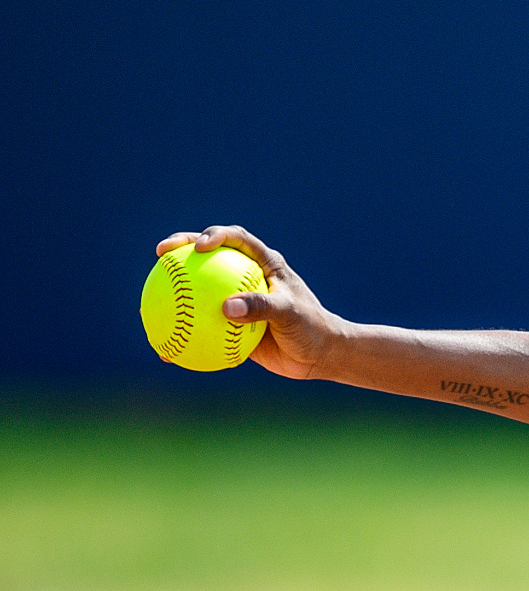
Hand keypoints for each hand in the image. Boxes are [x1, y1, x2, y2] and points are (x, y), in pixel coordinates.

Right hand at [154, 226, 345, 379]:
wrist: (320, 355)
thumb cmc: (311, 327)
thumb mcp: (289, 314)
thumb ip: (261, 307)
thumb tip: (225, 308)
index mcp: (263, 263)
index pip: (236, 239)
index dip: (214, 235)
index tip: (198, 247)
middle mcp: (247, 276)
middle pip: (208, 255)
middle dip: (182, 248)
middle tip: (160, 253)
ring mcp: (238, 298)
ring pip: (200, 291)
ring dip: (173, 293)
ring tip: (146, 302)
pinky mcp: (233, 323)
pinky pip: (203, 326)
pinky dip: (185, 336)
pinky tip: (165, 350)